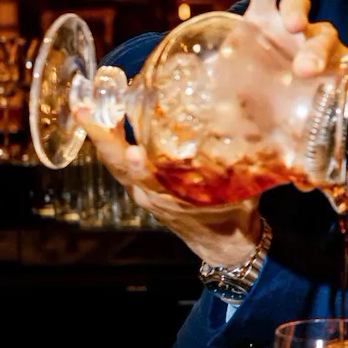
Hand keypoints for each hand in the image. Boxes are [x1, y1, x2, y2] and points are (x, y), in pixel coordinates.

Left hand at [74, 107, 261, 268]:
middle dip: (100, 136)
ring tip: (86, 104)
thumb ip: (245, 168)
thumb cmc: (232, 218)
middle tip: (84, 109)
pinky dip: (111, 138)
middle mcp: (149, 194)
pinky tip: (109, 114)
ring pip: (113, 161)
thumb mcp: (243, 195)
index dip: (139, 166)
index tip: (134, 151)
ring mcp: (142, 189)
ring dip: (99, 133)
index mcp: (172, 199)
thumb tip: (263, 137)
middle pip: (118, 165)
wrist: (222, 244)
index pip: (150, 182)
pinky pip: (119, 160)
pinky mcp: (141, 183)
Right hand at [244, 0, 347, 119]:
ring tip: (291, 24)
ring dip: (297, 12)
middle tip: (306, 69)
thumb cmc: (290, 106)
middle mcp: (314, 42)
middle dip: (316, 52)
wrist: (251, 103)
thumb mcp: (320, 115)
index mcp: (335, 67)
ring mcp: (286, 27)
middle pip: (322, 38)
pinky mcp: (260, 18)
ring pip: (297, 8)